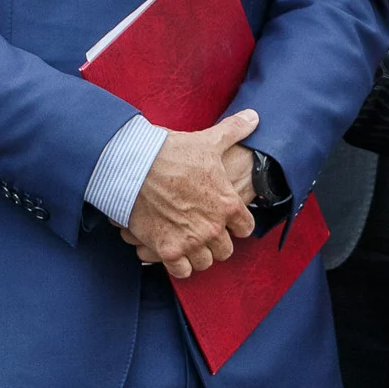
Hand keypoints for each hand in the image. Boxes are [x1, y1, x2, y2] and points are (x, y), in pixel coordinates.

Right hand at [122, 109, 257, 278]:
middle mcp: (213, 228)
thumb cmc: (172, 151)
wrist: (134, 164)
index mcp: (228, 204)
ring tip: (188, 242)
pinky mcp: (167, 250)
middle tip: (204, 231)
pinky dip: (178, 264)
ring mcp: (190, 241)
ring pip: (204, 262)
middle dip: (216, 241)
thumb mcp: (209, 140)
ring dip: (197, 254)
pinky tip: (172, 251)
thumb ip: (235, 131)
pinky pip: (181, 270)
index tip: (226, 219)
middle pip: (225, 250)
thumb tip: (254, 117)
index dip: (236, 223)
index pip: (245, 228)